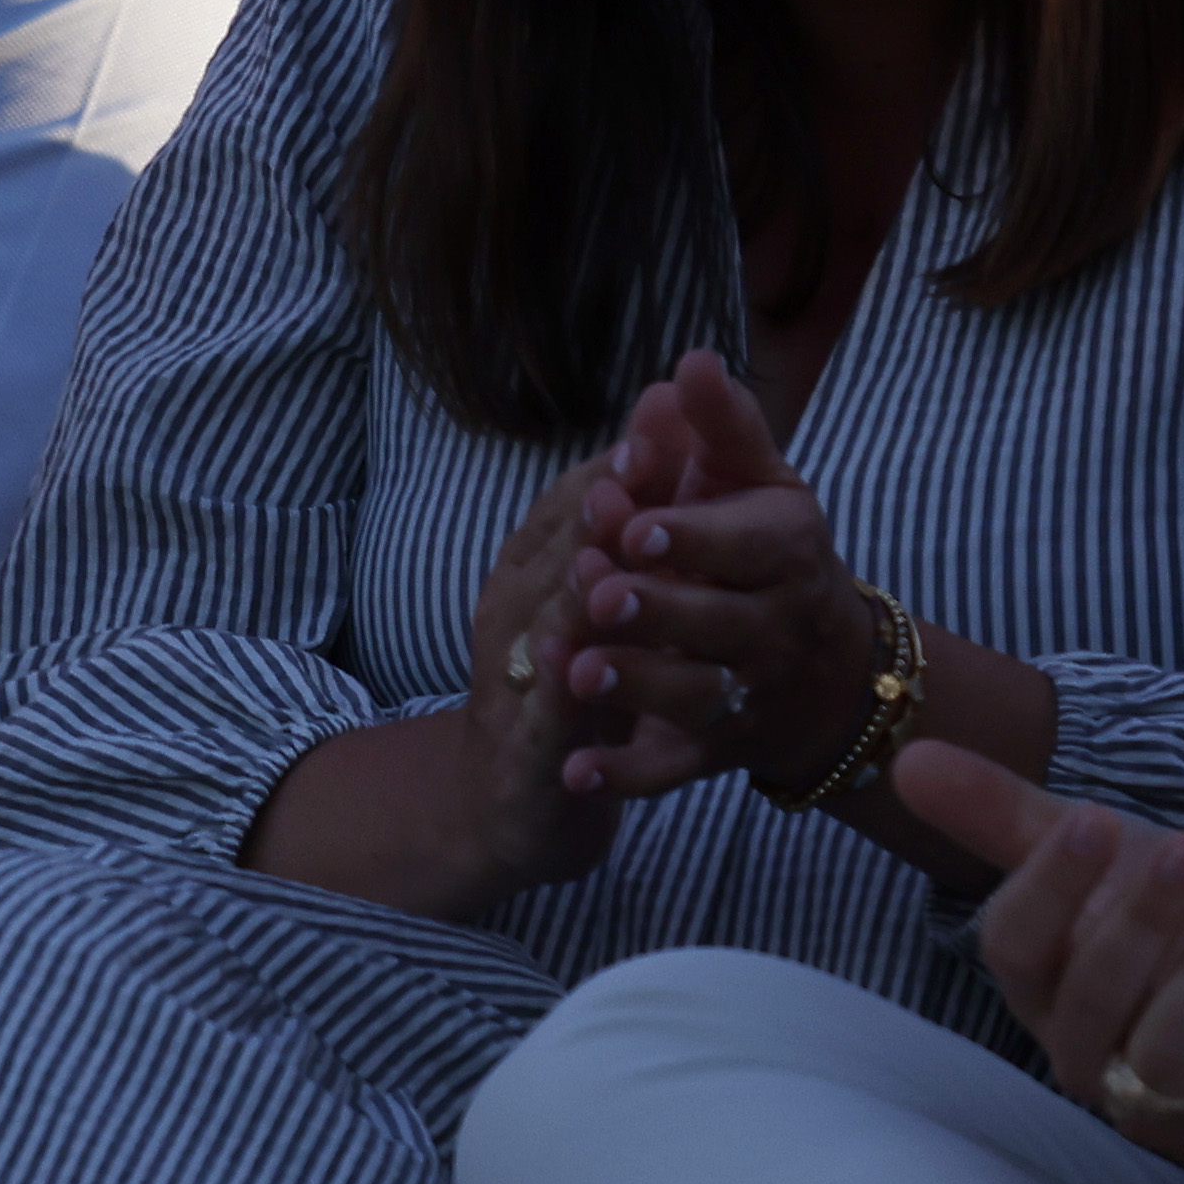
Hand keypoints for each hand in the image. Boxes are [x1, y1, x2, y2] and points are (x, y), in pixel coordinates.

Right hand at [456, 454, 632, 896]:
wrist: (515, 791)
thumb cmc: (575, 667)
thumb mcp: (606, 575)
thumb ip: (640, 493)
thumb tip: (668, 392)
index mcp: (538, 562)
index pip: (572, 501)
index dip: (614, 467)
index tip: (654, 428)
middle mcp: (517, 610)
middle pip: (556, 556)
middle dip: (591, 522)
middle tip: (630, 489)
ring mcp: (516, 680)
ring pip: (544, 634)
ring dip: (567, 607)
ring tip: (603, 580)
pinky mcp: (529, 752)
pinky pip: (544, 725)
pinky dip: (558, 701)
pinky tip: (577, 683)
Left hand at [558, 348, 875, 797]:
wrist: (829, 669)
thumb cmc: (771, 551)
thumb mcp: (761, 482)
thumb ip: (721, 427)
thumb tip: (688, 360)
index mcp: (784, 552)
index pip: (745, 545)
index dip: (691, 535)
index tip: (632, 524)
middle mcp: (773, 627)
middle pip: (717, 624)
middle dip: (657, 610)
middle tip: (598, 593)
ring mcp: (747, 694)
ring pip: (695, 697)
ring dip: (636, 687)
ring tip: (578, 672)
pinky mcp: (720, 750)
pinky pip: (675, 769)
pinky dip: (626, 776)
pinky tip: (575, 771)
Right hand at [899, 738, 1183, 1183]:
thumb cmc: (1173, 930)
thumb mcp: (1101, 861)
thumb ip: (1002, 816)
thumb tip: (906, 759)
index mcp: (1039, 987)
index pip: (1013, 948)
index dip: (1048, 887)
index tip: (1095, 821)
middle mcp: (1084, 1054)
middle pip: (1093, 996)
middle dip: (1142, 920)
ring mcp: (1157, 1107)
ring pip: (1167, 1050)